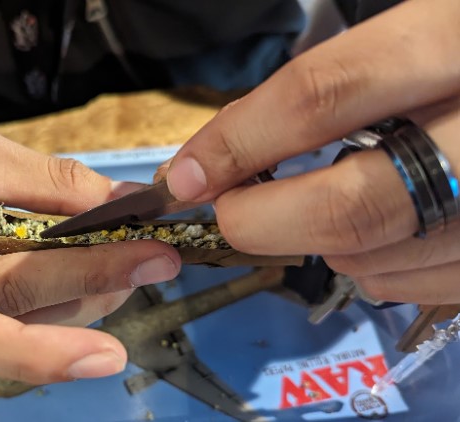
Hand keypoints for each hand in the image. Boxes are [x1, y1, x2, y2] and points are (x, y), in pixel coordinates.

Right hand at [0, 121, 180, 383]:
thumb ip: (39, 182)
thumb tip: (119, 206)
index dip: (28, 351)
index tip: (103, 356)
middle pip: (0, 323)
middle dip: (85, 290)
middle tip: (154, 260)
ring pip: (18, 329)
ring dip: (85, 292)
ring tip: (137, 257)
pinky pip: (15, 324)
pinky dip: (64, 295)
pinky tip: (102, 269)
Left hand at [163, 0, 459, 303]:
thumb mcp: (423, 30)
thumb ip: (334, 85)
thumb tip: (227, 150)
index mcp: (457, 41)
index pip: (324, 96)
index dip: (239, 143)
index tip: (184, 175)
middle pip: (354, 205)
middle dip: (265, 221)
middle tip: (230, 215)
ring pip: (383, 258)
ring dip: (321, 246)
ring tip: (317, 210)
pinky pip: (423, 286)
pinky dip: (375, 270)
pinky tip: (381, 233)